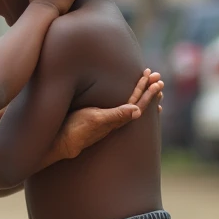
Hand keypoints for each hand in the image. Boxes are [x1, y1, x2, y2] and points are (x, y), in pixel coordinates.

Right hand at [40, 70, 163, 166]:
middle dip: (147, 90)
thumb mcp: (95, 119)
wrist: (61, 142)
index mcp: (117, 119)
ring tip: (150, 85)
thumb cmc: (77, 129)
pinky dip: (130, 102)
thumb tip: (137, 111)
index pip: (137, 104)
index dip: (147, 92)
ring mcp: (108, 120)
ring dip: (141, 94)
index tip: (155, 80)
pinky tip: (130, 101)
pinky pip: (121, 108)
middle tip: (157, 76)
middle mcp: (115, 120)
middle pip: (137, 104)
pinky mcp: (100, 119)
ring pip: (130, 105)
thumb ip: (115, 115)